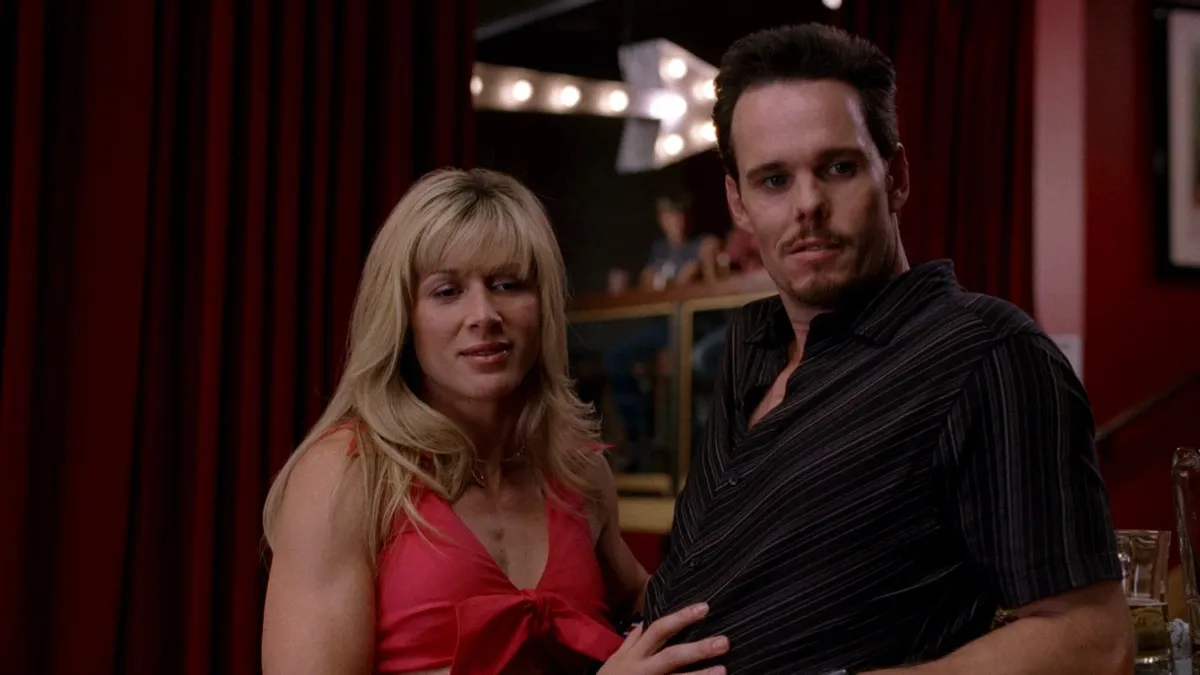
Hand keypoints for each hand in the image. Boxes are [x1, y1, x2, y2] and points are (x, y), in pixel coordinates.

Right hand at [598, 603, 728, 674]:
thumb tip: (644, 622)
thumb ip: (632, 642)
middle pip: (671, 656)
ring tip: (723, 670)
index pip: (658, 631)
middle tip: (724, 642)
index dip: (681, 618)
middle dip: (697, 649)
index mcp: (632, 656)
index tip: (705, 608)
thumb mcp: (616, 660)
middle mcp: (640, 670)